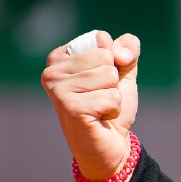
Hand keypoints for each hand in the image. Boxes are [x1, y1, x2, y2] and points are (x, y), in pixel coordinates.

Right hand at [42, 30, 141, 181]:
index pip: (102, 38)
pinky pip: (112, 96)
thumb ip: (127, 48)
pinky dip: (113, 109)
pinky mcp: (70, 108)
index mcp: (61, 56)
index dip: (113, 60)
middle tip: (99, 96)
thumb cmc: (111, 103)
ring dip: (113, 94)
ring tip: (99, 107)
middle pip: (106, 56)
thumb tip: (120, 55)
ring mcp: (58, 90)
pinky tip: (99, 118)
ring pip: (110, 75)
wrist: (111, 143)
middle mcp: (52, 71)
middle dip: (113, 79)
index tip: (99, 80)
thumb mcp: (123, 69)